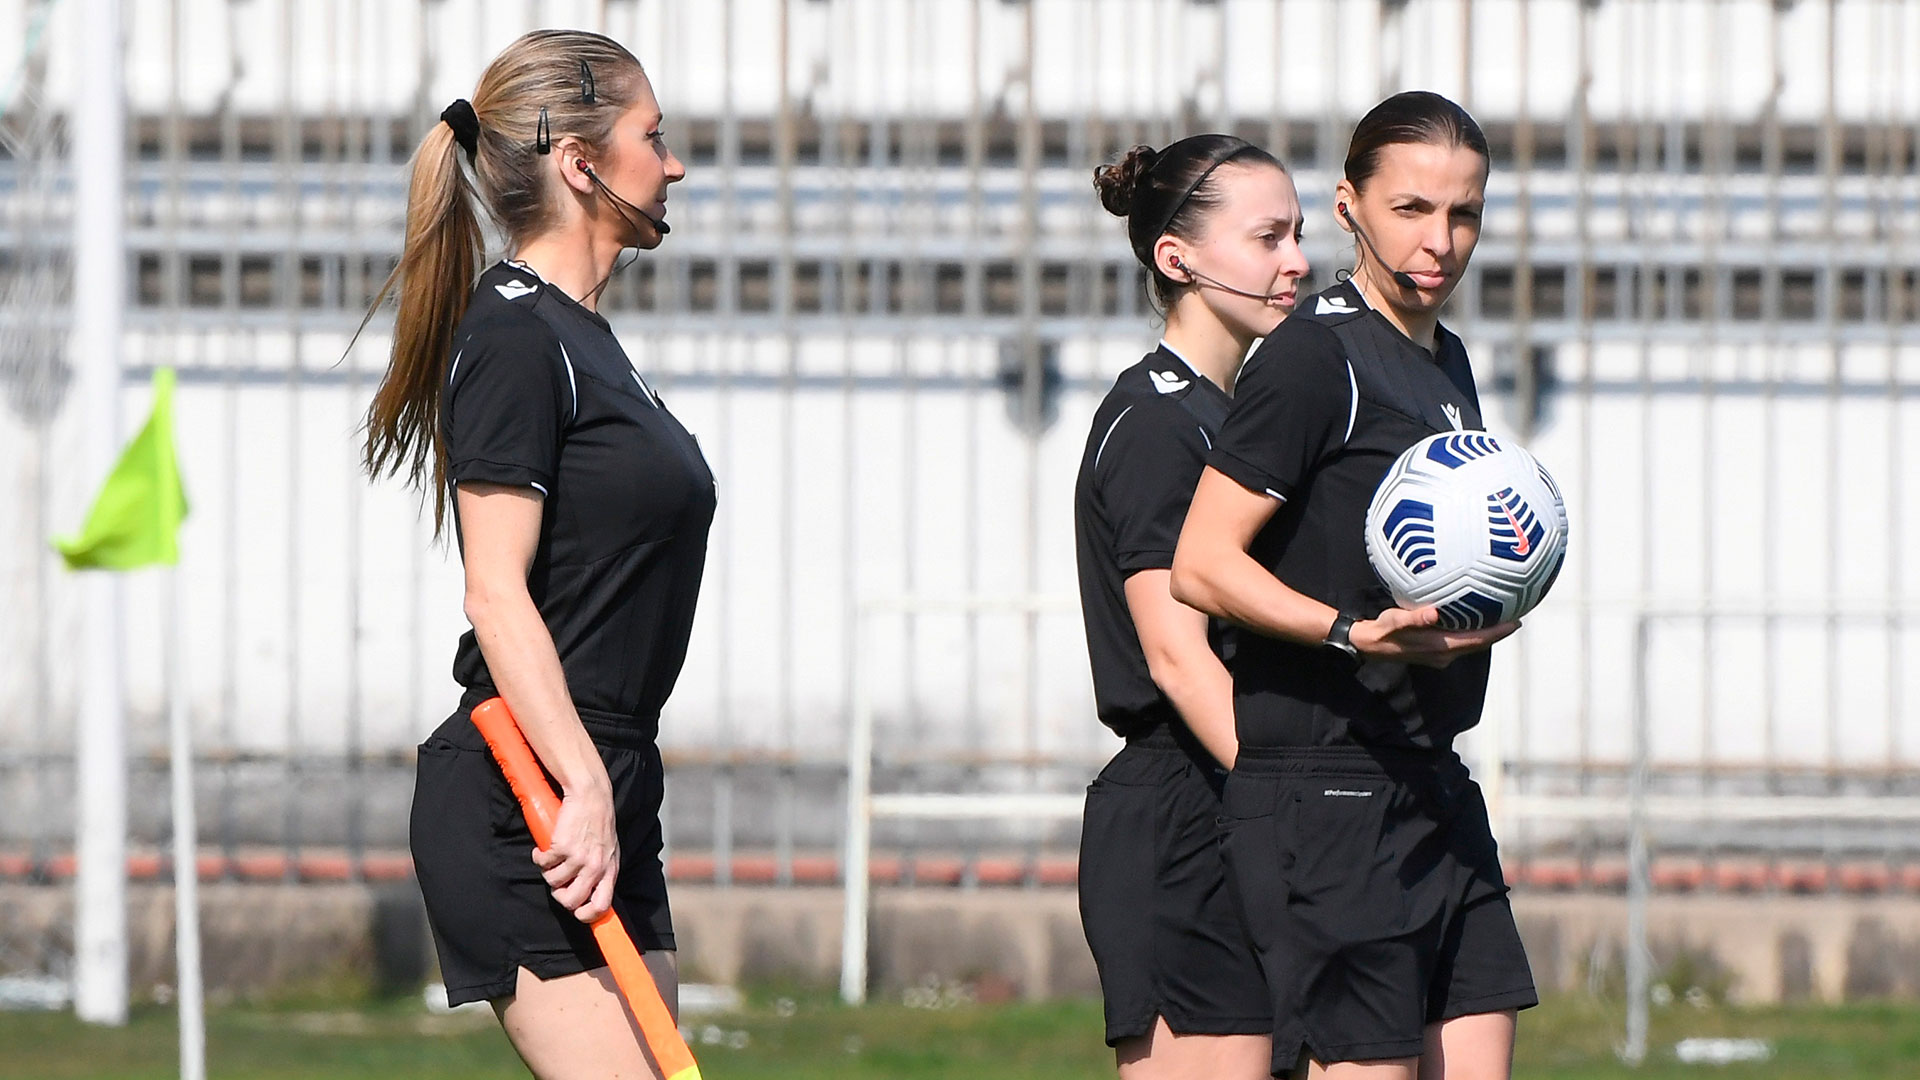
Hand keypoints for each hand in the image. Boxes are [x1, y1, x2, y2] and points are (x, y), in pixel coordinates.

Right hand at [532, 785, 619, 922]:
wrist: (591, 795)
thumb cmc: (599, 822)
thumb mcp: (609, 850)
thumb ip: (601, 871)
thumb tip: (590, 895)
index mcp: (610, 870)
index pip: (603, 905)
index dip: (588, 916)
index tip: (577, 914)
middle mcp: (595, 867)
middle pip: (571, 901)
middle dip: (559, 895)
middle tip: (558, 881)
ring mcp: (578, 858)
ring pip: (553, 882)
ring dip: (548, 871)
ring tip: (552, 857)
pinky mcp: (562, 846)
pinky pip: (543, 863)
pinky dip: (539, 857)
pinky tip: (543, 848)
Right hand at [1349, 606, 1518, 668]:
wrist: (1369, 646)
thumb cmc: (1381, 630)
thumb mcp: (1394, 621)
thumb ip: (1414, 618)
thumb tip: (1434, 612)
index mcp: (1439, 646)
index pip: (1476, 641)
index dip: (1498, 633)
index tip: (1517, 621)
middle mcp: (1444, 654)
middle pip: (1479, 645)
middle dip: (1498, 633)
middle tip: (1516, 616)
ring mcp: (1440, 656)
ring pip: (1471, 645)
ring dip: (1487, 634)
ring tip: (1502, 618)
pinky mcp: (1435, 653)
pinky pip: (1461, 643)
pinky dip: (1473, 634)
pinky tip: (1474, 621)